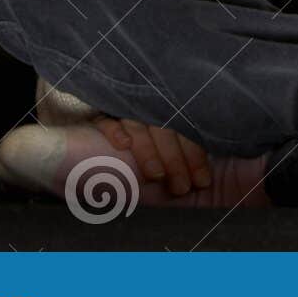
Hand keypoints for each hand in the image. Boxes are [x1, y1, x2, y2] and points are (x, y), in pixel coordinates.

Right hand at [94, 116, 211, 195]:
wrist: (90, 151)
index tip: (202, 182)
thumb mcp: (169, 159)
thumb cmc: (144, 159)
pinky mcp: (99, 117)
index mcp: (171, 114)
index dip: (195, 156)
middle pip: (165, 128)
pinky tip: (123, 144)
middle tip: (181, 187)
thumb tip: (207, 180)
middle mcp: (149, 109)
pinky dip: (115, 130)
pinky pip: (106, 120)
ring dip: (148, 150)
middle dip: (175, 159)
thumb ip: (186, 159)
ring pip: (139, 125)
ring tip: (156, 175)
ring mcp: (124, 111)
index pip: (187, 131)